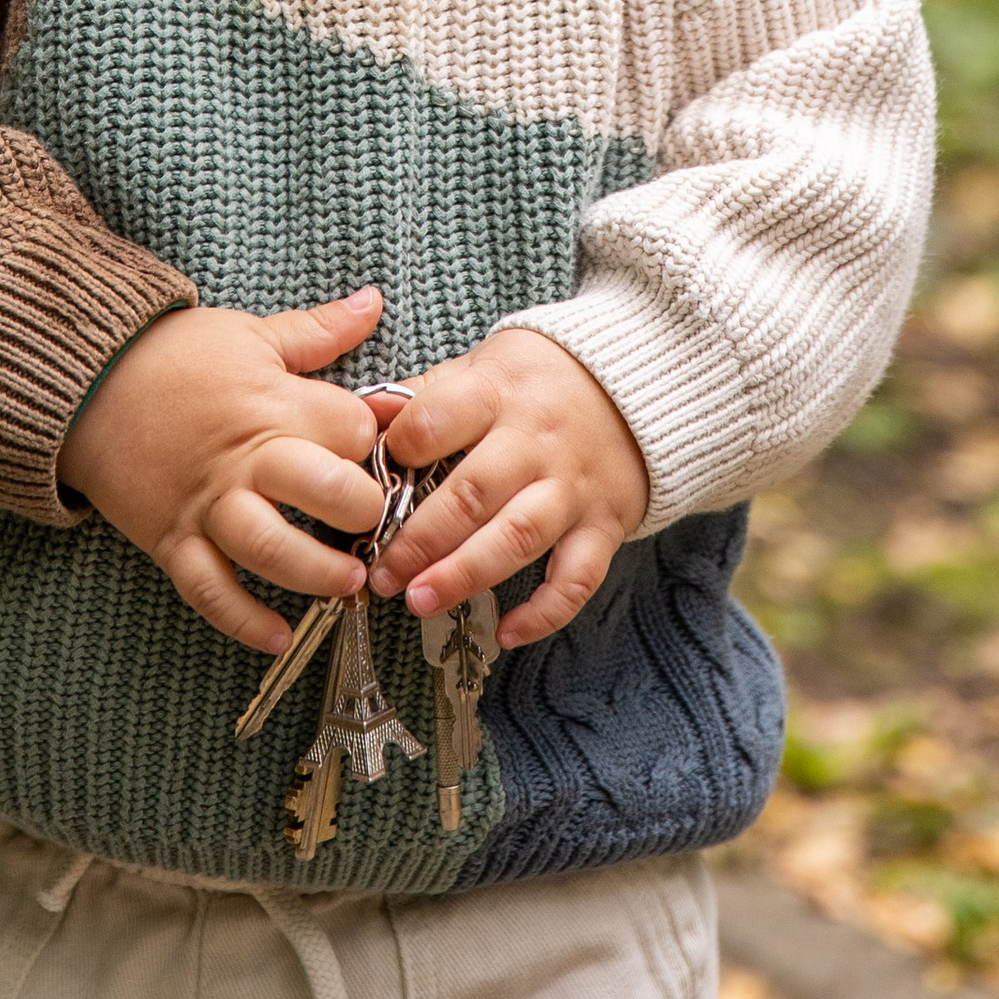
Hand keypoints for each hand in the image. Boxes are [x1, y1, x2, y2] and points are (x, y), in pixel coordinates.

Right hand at [61, 287, 389, 653]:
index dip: (377, 442)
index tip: (383, 453)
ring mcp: (207, 504)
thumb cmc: (173, 358)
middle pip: (322, 491)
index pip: (352, 429)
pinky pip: (210, 591)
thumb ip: (317, 331)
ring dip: (317, 573)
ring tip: (349, 582)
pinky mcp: (172, 539)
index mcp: (273, 403)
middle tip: (376, 521)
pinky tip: (280, 635)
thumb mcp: (251, 333)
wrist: (85, 385)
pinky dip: (244, 620)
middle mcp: (245, 459)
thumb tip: (373, 301)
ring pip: (270, 550)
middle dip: (362, 510)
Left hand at [369, 329, 647, 648]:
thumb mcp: (484, 365)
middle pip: (472, 494)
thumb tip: (358, 415)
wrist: (639, 379)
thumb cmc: (542, 378)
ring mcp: (572, 487)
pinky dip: (544, 612)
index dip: (398, 452)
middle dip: (419, 540)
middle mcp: (536, 442)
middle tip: (381, 574)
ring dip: (465, 575)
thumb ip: (424, 395)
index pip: (436, 421)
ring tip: (420, 602)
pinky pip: (577, 577)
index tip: (366, 486)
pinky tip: (507, 633)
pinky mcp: (603, 524)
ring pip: (517, 538)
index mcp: (497, 394)